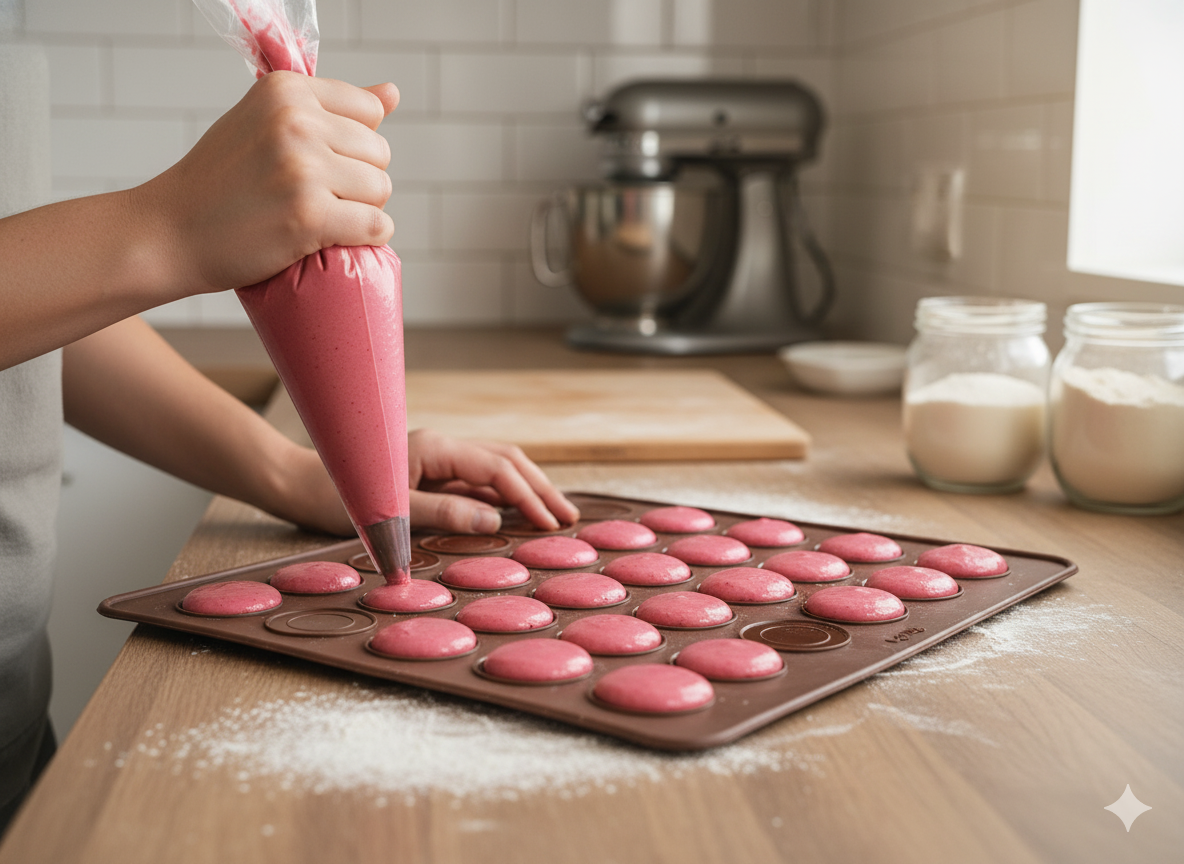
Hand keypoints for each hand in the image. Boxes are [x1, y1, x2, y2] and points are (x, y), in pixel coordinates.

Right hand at [138, 72, 399, 297]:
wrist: (169, 231)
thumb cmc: (221, 180)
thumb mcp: (265, 122)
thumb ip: (327, 107)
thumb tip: (394, 94)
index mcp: (286, 90)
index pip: (369, 113)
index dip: (352, 145)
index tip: (317, 163)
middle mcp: (296, 121)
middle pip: (379, 153)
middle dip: (358, 180)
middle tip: (316, 197)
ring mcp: (303, 168)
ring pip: (381, 190)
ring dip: (361, 210)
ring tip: (320, 216)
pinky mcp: (309, 215)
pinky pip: (377, 225)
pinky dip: (367, 238)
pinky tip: (335, 238)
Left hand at [276, 430, 578, 536]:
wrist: (301, 483)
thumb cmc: (338, 497)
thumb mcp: (391, 513)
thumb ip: (444, 515)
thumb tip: (495, 522)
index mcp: (435, 449)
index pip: (498, 470)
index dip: (529, 497)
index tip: (551, 525)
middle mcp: (442, 446)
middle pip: (507, 459)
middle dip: (540, 487)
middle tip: (569, 518)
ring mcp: (437, 455)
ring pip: (496, 465)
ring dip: (527, 487)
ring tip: (553, 513)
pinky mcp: (431, 468)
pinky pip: (478, 477)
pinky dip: (504, 493)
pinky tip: (517, 511)